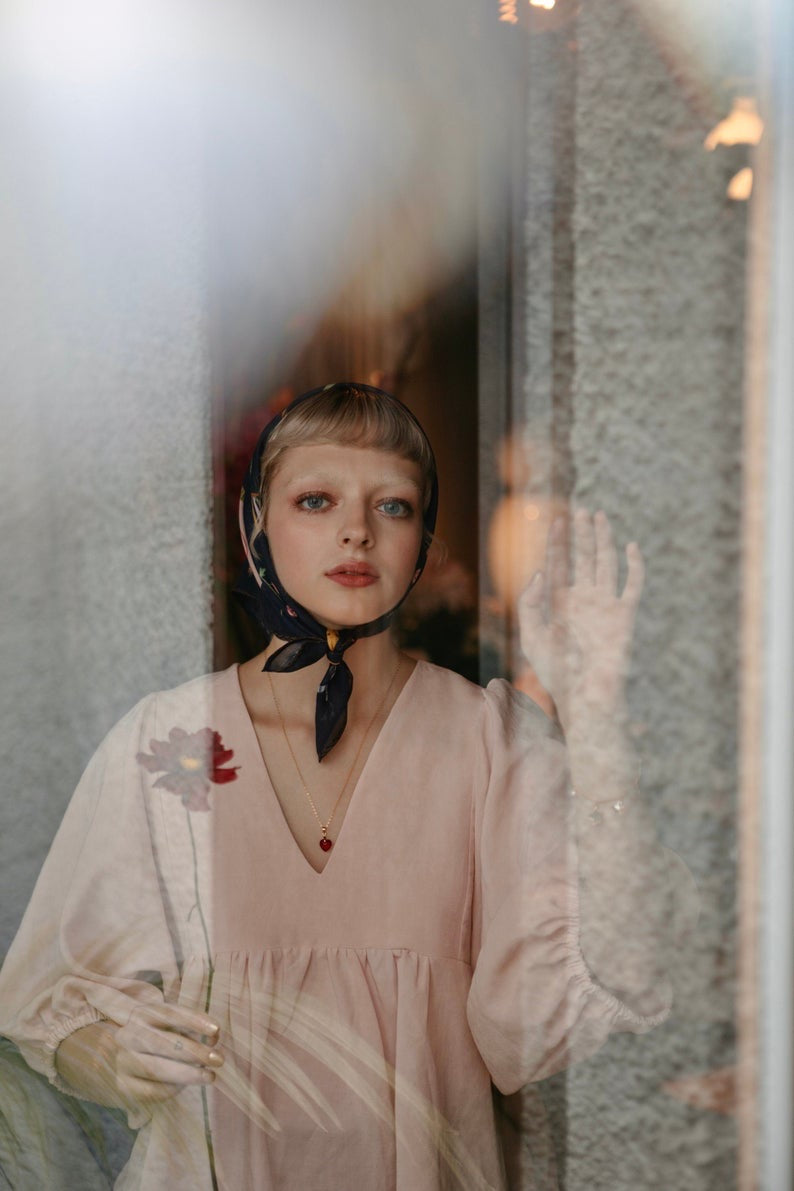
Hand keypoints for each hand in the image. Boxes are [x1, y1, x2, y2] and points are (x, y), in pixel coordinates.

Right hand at [113, 1003, 223, 1104]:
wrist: (121, 1060)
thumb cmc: (157, 1038)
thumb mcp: (171, 1027)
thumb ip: (192, 1029)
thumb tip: (213, 1037)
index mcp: (142, 1014)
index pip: (169, 1013)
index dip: (194, 1020)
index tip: (216, 1030)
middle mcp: (128, 1035)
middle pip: (163, 1042)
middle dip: (195, 1052)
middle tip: (219, 1060)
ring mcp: (122, 1061)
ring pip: (156, 1068)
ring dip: (187, 1074)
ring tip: (210, 1076)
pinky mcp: (122, 1086)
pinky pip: (150, 1090)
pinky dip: (172, 1089)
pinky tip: (187, 1086)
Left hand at [517, 508, 642, 731]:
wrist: (585, 697)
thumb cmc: (556, 674)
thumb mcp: (531, 637)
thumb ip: (530, 604)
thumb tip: (541, 573)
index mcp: (561, 604)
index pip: (559, 564)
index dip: (557, 542)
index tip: (556, 520)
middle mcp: (583, 600)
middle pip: (583, 558)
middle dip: (580, 535)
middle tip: (579, 510)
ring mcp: (604, 606)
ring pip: (606, 564)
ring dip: (603, 540)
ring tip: (599, 516)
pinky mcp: (624, 616)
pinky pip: (633, 586)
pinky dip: (635, 567)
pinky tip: (632, 547)